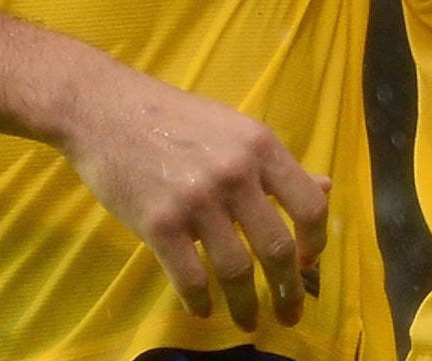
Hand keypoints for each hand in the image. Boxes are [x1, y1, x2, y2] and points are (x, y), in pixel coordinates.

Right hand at [56, 60, 328, 329]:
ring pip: (236, 271)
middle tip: (289, 313)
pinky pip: (190, 278)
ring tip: (249, 321)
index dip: (315, 243)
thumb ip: (278, 164)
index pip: (308, 206)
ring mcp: (197, 200)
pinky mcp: (159, 223)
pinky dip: (200, 302)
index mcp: (260, 146)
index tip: (309, 263)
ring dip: (246, 305)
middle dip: (288, 291)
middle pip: (277, 247)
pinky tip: (203, 310)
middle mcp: (235, 174)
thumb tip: (325, 187)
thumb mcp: (236, 129)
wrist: (106, 109)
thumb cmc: (174, 116)